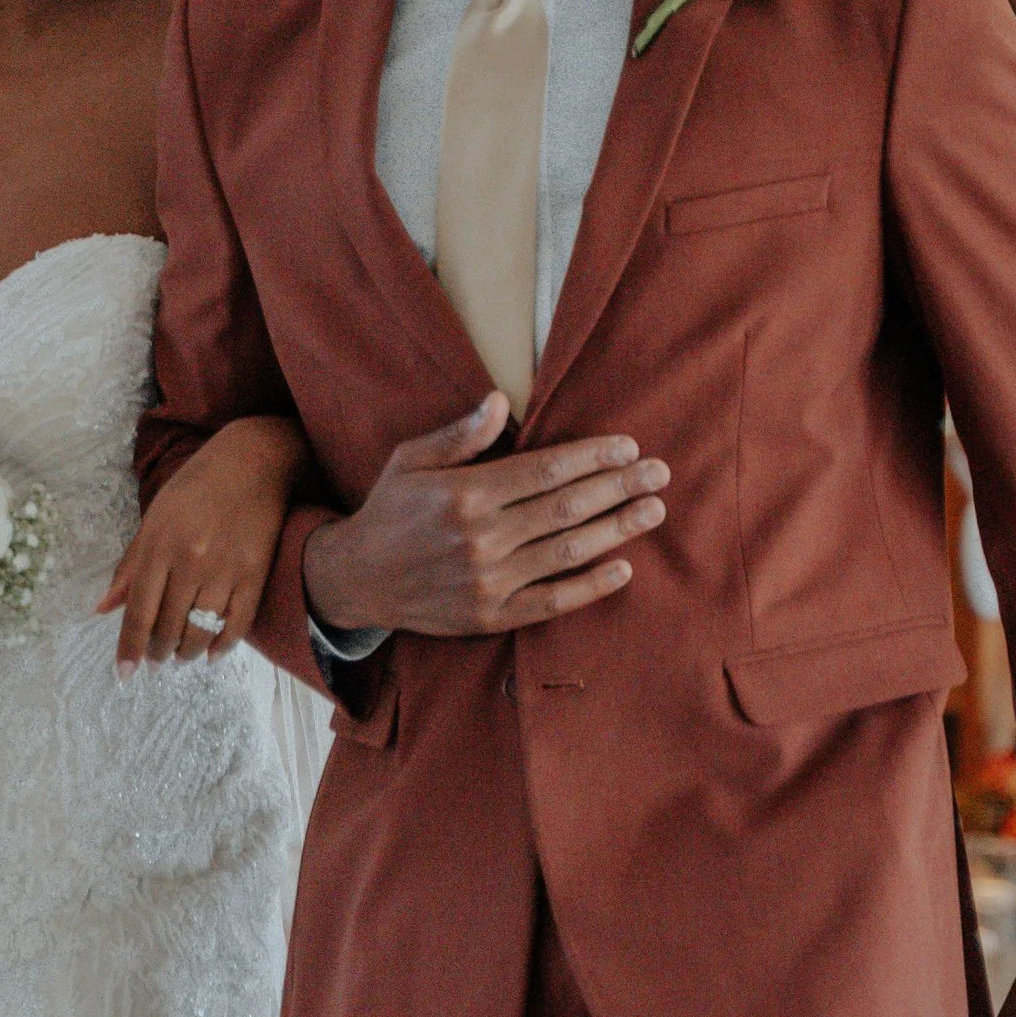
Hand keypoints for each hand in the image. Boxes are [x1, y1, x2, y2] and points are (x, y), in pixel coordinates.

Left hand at [99, 413, 309, 668]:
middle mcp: (190, 562)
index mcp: (159, 546)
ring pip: (200, 631)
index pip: (138, 612)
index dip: (129, 648)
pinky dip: (222, 647)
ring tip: (180, 658)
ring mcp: (225, 570)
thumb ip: (130, 566)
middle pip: (168, 627)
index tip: (125, 675)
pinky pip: (237, 624)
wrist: (253, 462)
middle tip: (155, 661)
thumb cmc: (196, 487)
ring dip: (186, 654)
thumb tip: (103, 609)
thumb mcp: (154, 518)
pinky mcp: (255, 574)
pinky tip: (211, 655)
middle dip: (158, 653)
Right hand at [301, 396, 668, 640]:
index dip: (592, 457)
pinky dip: (590, 587)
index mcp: (466, 493)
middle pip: (566, 507)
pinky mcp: (491, 616)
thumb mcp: (411, 461)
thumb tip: (500, 400)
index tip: (628, 447)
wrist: (356, 580)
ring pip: (568, 551)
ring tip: (653, 510)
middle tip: (659, 473)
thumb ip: (459, 435)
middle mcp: (481, 538)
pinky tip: (623, 568)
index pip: (545, 470)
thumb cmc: (390, 511)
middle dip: (618, 487)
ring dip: (617, 529)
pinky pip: (552, 602)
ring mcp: (488, 581)